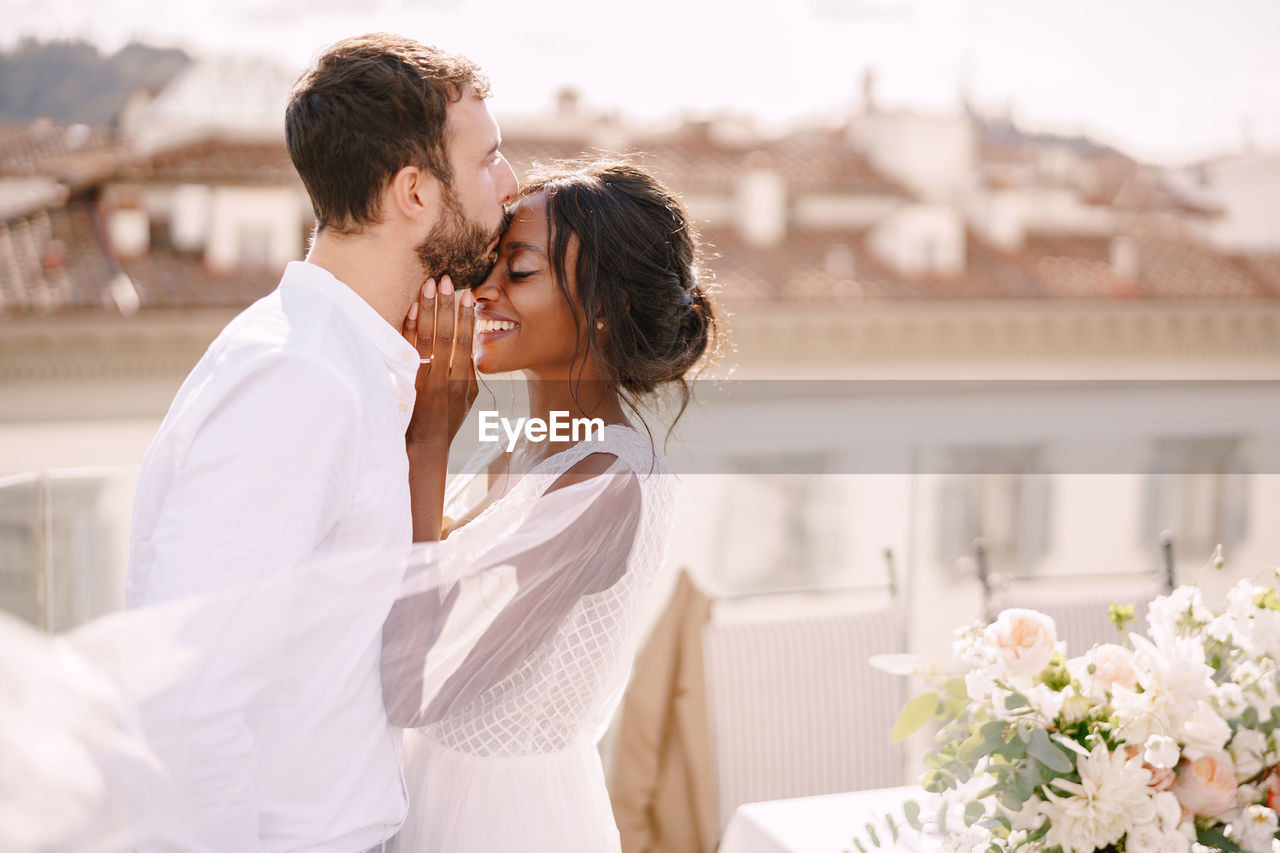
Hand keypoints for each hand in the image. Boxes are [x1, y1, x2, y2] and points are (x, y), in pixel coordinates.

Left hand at [402, 275, 478, 447]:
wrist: (423, 448)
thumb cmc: (448, 422)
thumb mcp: (467, 401)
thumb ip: (469, 374)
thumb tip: (470, 348)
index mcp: (463, 383)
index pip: (466, 343)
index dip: (467, 317)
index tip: (467, 294)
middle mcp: (444, 380)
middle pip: (447, 335)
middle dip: (447, 305)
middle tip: (446, 279)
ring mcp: (423, 381)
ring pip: (427, 339)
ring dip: (428, 309)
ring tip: (429, 284)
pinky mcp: (405, 383)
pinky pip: (407, 350)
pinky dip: (409, 328)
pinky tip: (412, 308)